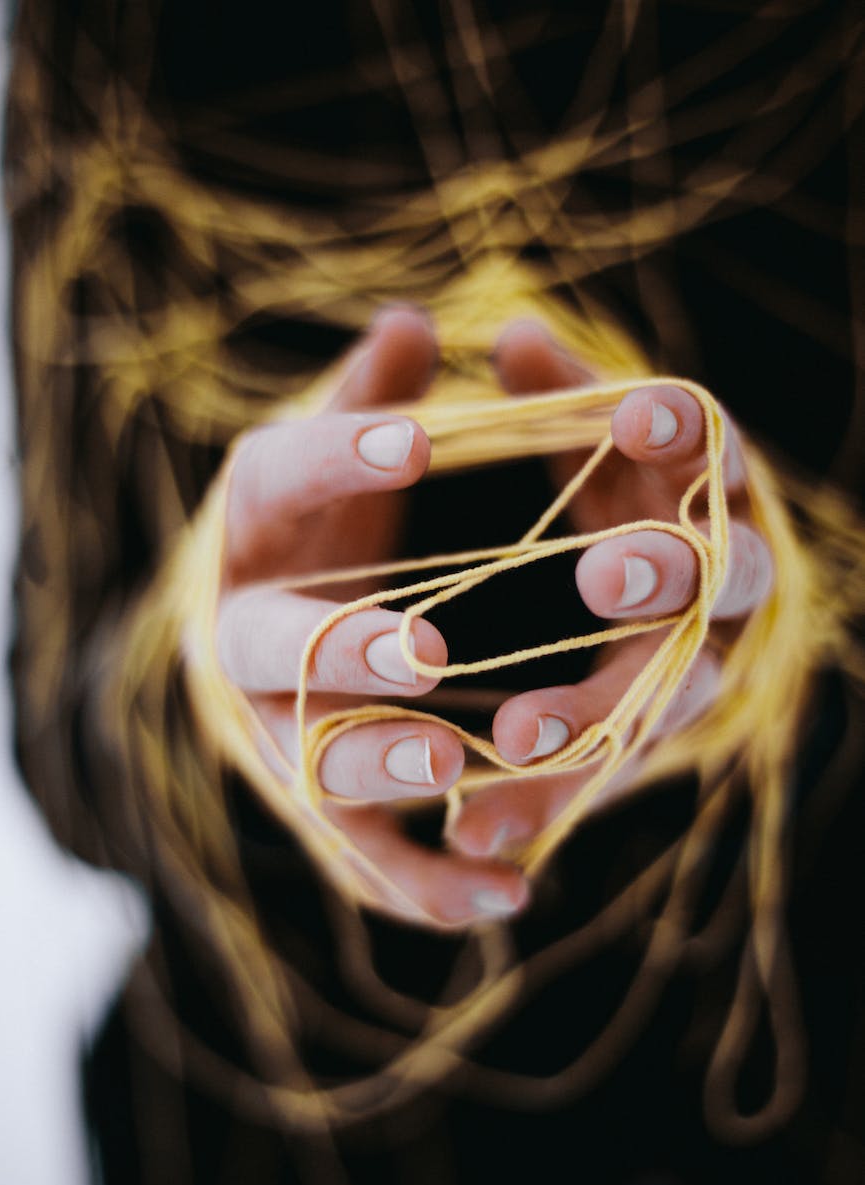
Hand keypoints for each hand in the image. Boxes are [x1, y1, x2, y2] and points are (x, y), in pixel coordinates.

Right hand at [215, 305, 527, 927]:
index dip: (341, 460)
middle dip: (345, 650)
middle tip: (427, 650)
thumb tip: (407, 328)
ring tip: (451, 764)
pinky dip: (426, 885)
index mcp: (255, 528)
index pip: (281, 479)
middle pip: (277, 649)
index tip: (422, 440)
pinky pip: (361, 860)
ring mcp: (275, 732)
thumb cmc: (314, 529)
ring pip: (311, 761)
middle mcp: (247, 637)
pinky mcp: (319, 807)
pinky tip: (505, 894)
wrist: (263, 639)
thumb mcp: (329, 453)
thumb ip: (368, 404)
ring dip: (379, 766)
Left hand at [449, 320, 774, 858]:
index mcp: (709, 488)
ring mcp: (693, 667)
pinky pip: (605, 776)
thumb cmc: (612, 486)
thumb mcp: (583, 436)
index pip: (715, 447)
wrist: (642, 582)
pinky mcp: (644, 738)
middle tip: (600, 577)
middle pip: (724, 579)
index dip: (683, 430)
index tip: (631, 415)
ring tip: (512, 741)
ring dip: (595, 721)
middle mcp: (722, 581)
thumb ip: (556, 403)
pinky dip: (544, 802)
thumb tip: (515, 338)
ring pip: (670, 700)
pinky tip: (472, 834)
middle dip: (668, 574)